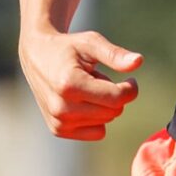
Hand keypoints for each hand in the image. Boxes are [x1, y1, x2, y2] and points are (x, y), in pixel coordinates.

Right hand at [18, 28, 142, 141]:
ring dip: (103, 104)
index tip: (130, 78)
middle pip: (114, 111)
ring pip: (106, 121)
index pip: (117, 98)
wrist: (37, 57)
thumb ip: (115, 54)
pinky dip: (97, 118)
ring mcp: (58, 121)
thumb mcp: (91, 42)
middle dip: (115, 94)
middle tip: (100, 79)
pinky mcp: (58, 130)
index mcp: (69, 83)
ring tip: (87, 88)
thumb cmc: (68, 48)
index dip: (131, 88)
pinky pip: (97, 132)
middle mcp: (61, 107)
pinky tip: (83, 101)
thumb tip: (138, 61)